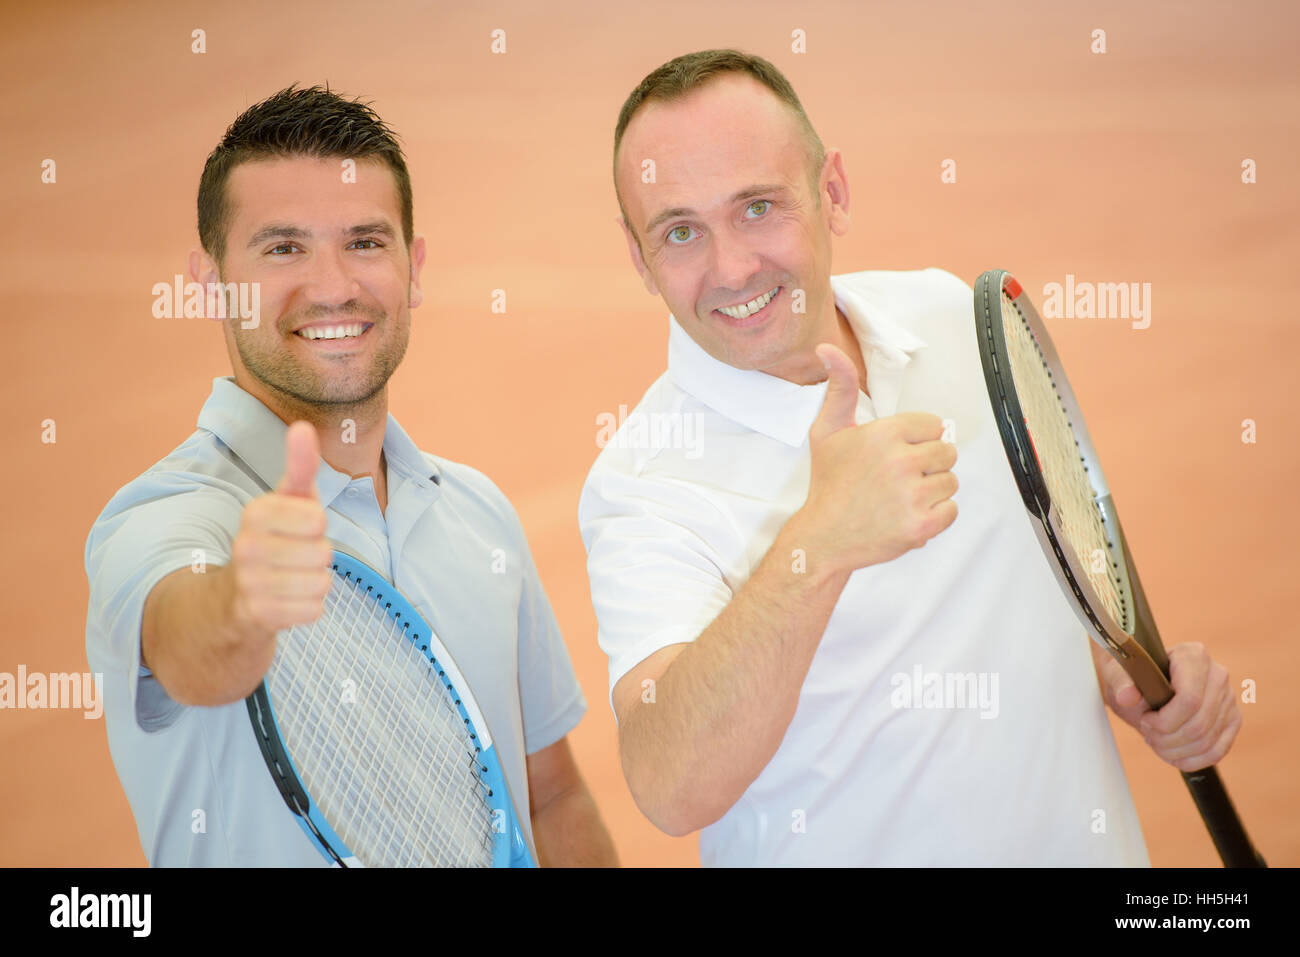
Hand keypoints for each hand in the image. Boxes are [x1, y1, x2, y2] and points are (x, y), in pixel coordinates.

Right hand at [228, 421, 333, 633]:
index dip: (317, 525)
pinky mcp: (257, 615)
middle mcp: (245, 546)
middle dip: (319, 556)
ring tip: (293, 576)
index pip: (316, 519)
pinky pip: (313, 611)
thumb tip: (304, 427)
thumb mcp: (289, 499)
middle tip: (296, 555)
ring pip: (320, 583)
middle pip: (323, 553)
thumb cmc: (277, 537)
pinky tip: (288, 599)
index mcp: (255, 513)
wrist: (236, 595)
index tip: (300, 526)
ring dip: (316, 582)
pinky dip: (309, 608)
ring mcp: (249, 582)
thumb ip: (301, 465)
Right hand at [798, 343, 958, 572]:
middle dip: (928, 464)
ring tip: (903, 497)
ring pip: (951, 481)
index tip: (897, 453)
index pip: (934, 425)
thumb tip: (828, 349)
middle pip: (947, 452)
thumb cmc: (829, 484)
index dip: (918, 439)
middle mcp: (900, 461)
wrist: (824, 537)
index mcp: (884, 434)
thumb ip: (838, 387)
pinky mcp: (921, 524)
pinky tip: (909, 514)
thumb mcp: (827, 430)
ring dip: (932, 490)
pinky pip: (952, 510)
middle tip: (900, 478)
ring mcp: (912, 495)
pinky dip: (936, 515)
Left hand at [1099, 642, 1241, 770]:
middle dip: (1167, 739)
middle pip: (1199, 724)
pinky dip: (1191, 760)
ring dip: (1175, 751)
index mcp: (1193, 655)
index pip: (1189, 700)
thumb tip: (1126, 696)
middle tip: (1148, 734)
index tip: (1145, 721)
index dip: (1165, 720)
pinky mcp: (1231, 720)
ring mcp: (1228, 698)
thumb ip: (1121, 684)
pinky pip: (1217, 751)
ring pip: (1207, 741)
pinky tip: (1171, 754)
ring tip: (1156, 742)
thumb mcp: (1118, 676)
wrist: (1139, 686)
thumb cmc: (1130, 678)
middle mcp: (1217, 674)